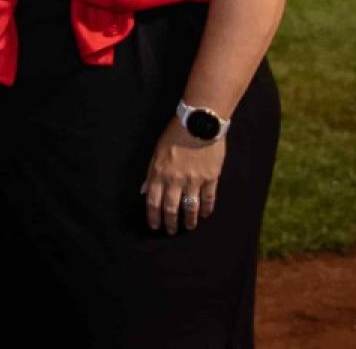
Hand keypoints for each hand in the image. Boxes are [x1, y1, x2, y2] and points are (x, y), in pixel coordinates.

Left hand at [140, 117, 226, 233]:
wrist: (198, 123)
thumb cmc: (174, 134)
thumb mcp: (156, 152)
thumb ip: (151, 173)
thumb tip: (144, 190)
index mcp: (159, 173)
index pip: (153, 201)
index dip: (153, 216)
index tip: (154, 226)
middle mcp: (175, 180)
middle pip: (171, 208)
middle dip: (170, 223)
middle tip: (170, 231)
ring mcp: (194, 180)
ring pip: (190, 207)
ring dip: (189, 220)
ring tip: (189, 227)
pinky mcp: (210, 178)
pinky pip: (208, 199)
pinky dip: (206, 209)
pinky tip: (205, 214)